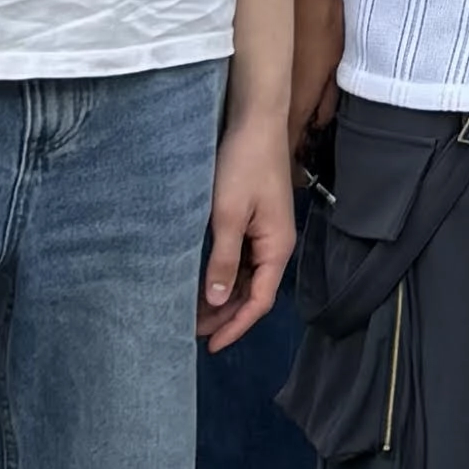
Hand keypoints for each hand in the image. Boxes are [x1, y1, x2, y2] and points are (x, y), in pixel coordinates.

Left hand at [198, 96, 296, 348]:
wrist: (255, 121)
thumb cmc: (244, 165)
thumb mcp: (228, 215)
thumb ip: (224, 260)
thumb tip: (219, 300)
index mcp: (277, 248)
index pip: (260, 302)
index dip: (236, 327)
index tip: (211, 346)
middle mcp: (276, 245)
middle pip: (254, 293)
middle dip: (226, 316)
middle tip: (192, 331)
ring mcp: (267, 232)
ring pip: (247, 278)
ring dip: (224, 296)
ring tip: (193, 310)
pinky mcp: (256, 220)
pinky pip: (243, 259)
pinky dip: (225, 274)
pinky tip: (204, 278)